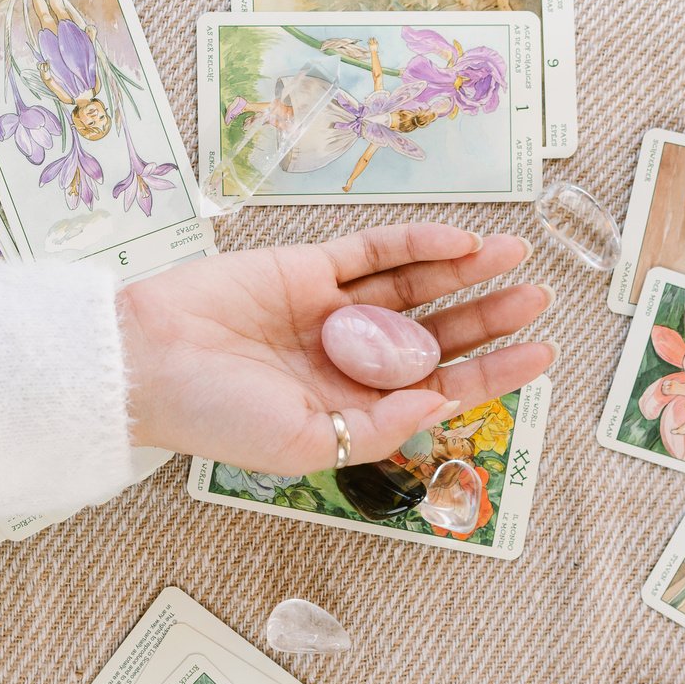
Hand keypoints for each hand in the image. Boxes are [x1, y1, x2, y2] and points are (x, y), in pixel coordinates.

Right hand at [120, 223, 554, 473]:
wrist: (142, 361)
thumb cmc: (214, 417)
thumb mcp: (303, 443)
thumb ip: (377, 426)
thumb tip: (442, 401)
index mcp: (350, 408)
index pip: (440, 388)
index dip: (493, 372)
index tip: (542, 354)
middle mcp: (347, 358)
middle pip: (435, 333)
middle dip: (488, 316)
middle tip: (538, 298)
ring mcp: (329, 308)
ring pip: (414, 285)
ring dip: (465, 271)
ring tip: (516, 255)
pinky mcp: (306, 266)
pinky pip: (373, 250)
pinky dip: (416, 242)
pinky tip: (460, 240)